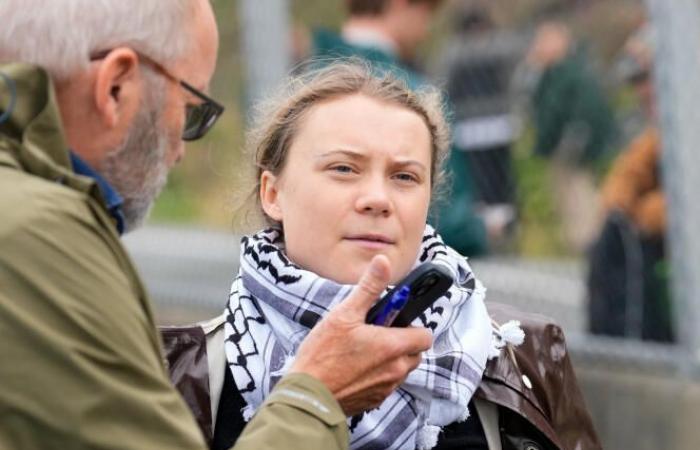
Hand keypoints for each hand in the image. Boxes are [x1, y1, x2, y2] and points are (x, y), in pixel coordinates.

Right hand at [289, 255, 432, 415]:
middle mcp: (396, 370)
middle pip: (414, 353)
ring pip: (400, 369)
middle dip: (401, 342)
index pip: (425, 335)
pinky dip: (377, 375)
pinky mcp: (374, 401)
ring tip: (361, 350)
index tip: (392, 319)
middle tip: (374, 333)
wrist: (307, 397)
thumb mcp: (344, 314)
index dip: (411, 325)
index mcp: (394, 346)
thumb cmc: (322, 355)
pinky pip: (385, 384)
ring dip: (389, 359)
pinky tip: (353, 368)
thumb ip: (369, 288)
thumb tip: (383, 262)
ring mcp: (386, 388)